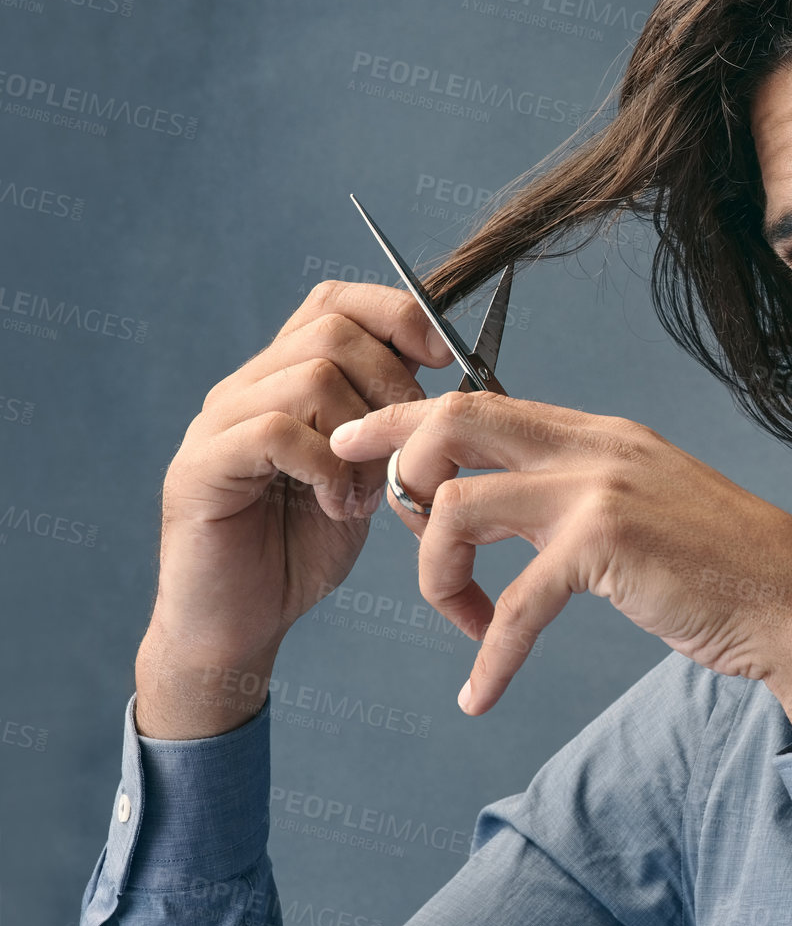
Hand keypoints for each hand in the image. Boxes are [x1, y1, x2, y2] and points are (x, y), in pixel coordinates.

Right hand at [136, 281, 458, 738]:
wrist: (240, 623)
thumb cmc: (303, 548)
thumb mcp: (367, 475)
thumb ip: (392, 425)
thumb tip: (458, 381)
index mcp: (284, 378)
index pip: (335, 302)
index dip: (396, 315)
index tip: (443, 359)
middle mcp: (245, 387)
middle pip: (332, 331)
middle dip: (393, 386)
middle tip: (406, 452)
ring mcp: (218, 423)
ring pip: (311, 376)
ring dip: (362, 434)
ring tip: (366, 493)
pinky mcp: (200, 467)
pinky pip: (276, 429)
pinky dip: (326, 466)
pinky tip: (336, 507)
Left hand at [329, 391, 791, 736]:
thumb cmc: (725, 569)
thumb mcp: (645, 506)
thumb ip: (578, 495)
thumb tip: (505, 511)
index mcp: (600, 434)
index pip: (481, 402)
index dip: (407, 420)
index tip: (361, 448)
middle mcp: (594, 446)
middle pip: (453, 422)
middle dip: (395, 466)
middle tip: (382, 521)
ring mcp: (600, 490)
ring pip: (459, 507)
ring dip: (437, 577)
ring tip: (465, 624)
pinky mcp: (607, 545)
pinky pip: (515, 602)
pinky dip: (490, 655)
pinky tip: (482, 692)